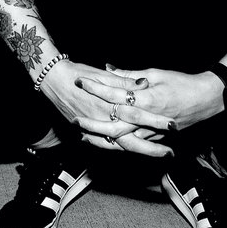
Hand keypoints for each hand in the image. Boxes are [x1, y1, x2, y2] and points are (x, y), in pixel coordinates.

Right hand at [39, 59, 159, 152]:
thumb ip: (124, 80)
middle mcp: (103, 119)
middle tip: (170, 153)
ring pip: (120, 146)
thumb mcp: (103, 75)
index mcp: (110, 103)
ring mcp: (95, 129)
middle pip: (132, 138)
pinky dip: (120, 150)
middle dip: (152, 147)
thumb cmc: (79, 73)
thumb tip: (143, 83)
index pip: (138, 115)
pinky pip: (106, 146)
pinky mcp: (86, 132)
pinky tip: (132, 152)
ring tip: (158, 155)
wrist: (53, 80)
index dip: (156, 122)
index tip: (173, 125)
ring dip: (140, 151)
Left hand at [88, 65, 223, 131]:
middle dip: (92, 122)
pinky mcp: (154, 138)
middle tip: (74, 119)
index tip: (80, 81)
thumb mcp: (155, 73)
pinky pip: (131, 144)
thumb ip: (129, 75)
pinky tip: (102, 142)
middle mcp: (147, 117)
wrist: (205, 100)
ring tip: (82, 135)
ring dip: (100, 137)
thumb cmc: (181, 83)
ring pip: (121, 139)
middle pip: (113, 123)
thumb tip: (107, 68)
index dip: (95, 87)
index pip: (114, 92)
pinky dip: (115, 143)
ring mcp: (151, 131)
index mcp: (146, 98)